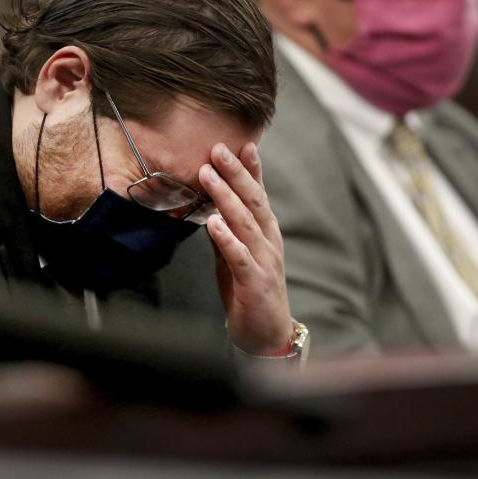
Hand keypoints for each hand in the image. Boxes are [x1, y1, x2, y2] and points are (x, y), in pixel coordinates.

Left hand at [200, 141, 292, 355]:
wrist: (267, 335)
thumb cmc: (250, 291)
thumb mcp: (235, 254)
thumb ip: (226, 230)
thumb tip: (210, 205)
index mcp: (265, 232)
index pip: (258, 194)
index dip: (251, 169)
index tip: (241, 143)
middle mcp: (269, 241)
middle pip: (253, 201)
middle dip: (236, 173)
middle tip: (218, 149)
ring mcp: (265, 261)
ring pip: (246, 223)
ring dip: (226, 197)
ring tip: (209, 175)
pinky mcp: (256, 282)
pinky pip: (240, 257)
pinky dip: (227, 238)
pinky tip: (213, 222)